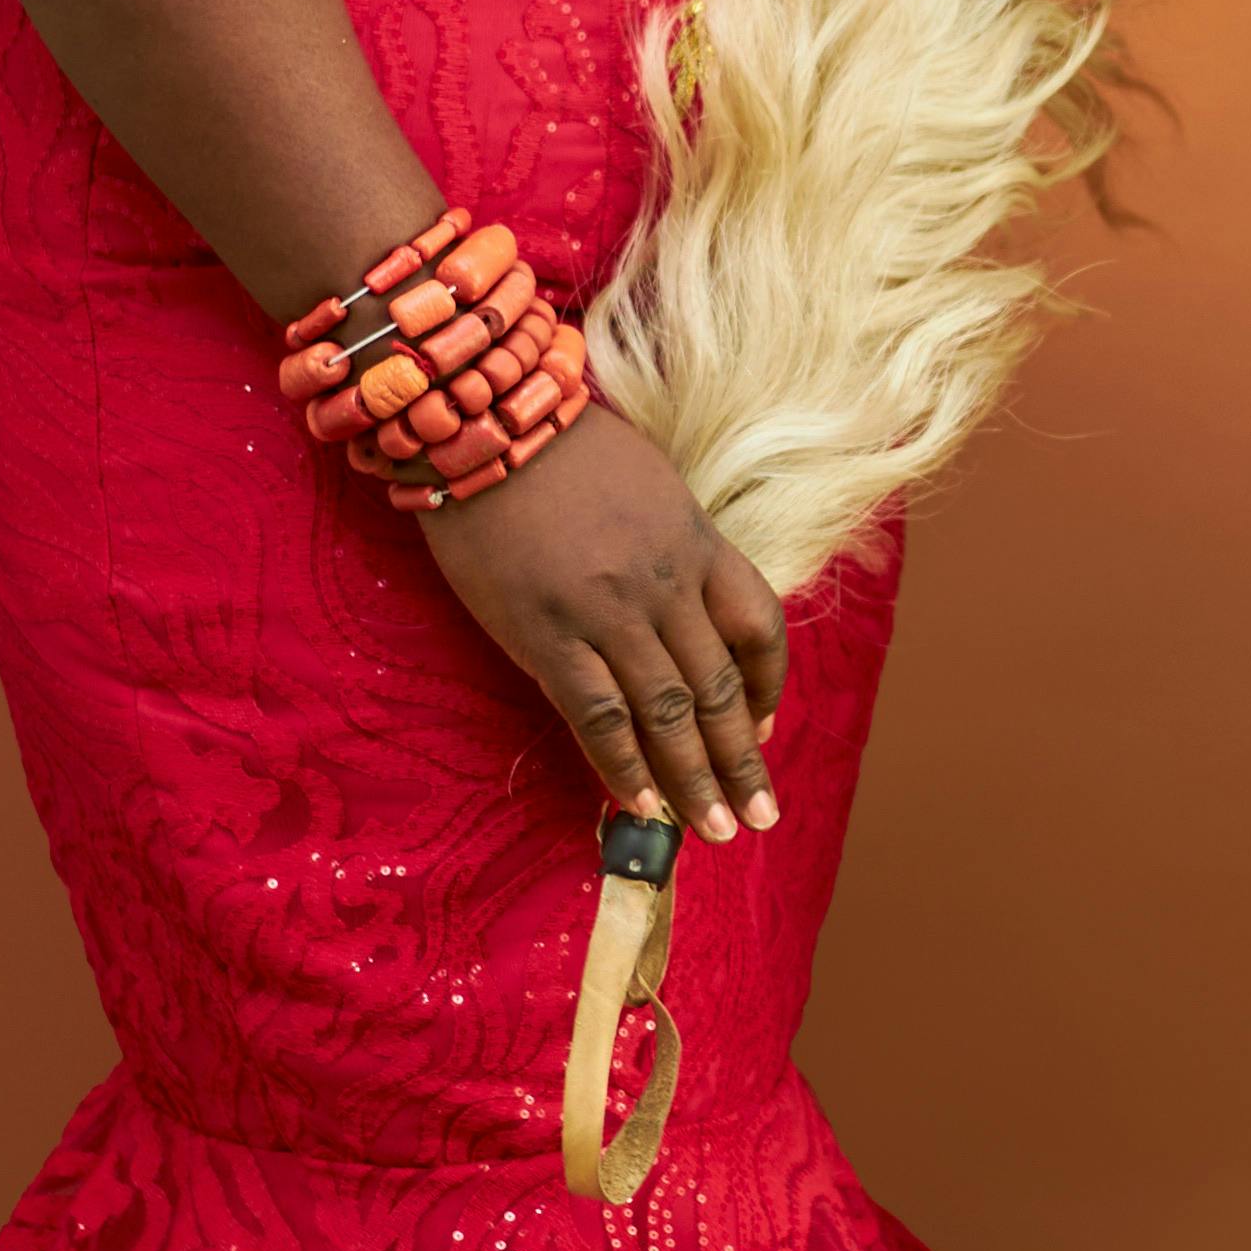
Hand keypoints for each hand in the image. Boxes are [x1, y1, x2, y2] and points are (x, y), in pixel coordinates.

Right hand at [414, 399, 787, 843]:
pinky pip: (598, 717)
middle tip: (759, 814)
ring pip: (667, 715)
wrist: (483, 421)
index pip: (759, 626)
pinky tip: (639, 807)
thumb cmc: (562, 445)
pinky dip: (623, 768)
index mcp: (698, 541)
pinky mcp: (548, 637)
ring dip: (694, 781)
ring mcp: (608, 614)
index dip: (767, 687)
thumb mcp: (650, 483)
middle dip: (741, 760)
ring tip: (713, 830)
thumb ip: (676, 545)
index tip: (762, 727)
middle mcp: (665, 585)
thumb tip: (686, 605)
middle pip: (718, 688)